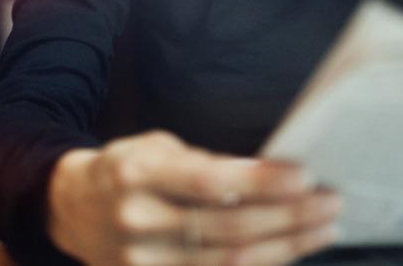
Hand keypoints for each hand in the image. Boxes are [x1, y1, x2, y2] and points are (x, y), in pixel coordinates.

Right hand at [46, 130, 340, 264]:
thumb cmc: (126, 169)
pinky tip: (288, 255)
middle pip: (226, 227)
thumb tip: (272, 176)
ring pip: (227, 262)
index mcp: (135, 173)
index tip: (304, 175)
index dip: (259, 182)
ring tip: (323, 229)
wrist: (71, 209)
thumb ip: (204, 165)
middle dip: (287, 217)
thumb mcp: (155, 148)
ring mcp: (141, 261)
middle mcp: (136, 221)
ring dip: (284, 247)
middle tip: (331, 202)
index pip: (207, 182)